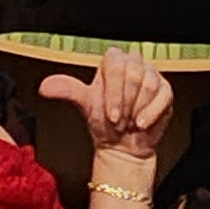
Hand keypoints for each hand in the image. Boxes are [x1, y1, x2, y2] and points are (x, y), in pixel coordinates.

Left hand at [38, 50, 172, 160]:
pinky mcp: (165, 90)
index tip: (110, 114)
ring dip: (137, 110)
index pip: (115, 63)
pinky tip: (142, 123)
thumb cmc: (104, 123)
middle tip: (119, 119)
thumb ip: (67, 91)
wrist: (123, 146)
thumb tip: (45, 86)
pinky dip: (152, 113)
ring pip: (149, 84)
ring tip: (130, 121)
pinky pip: (163, 95)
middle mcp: (133, 64)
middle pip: (134, 73)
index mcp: (112, 62)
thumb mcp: (85, 105)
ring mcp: (151, 76)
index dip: (114, 91)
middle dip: (126, 103)